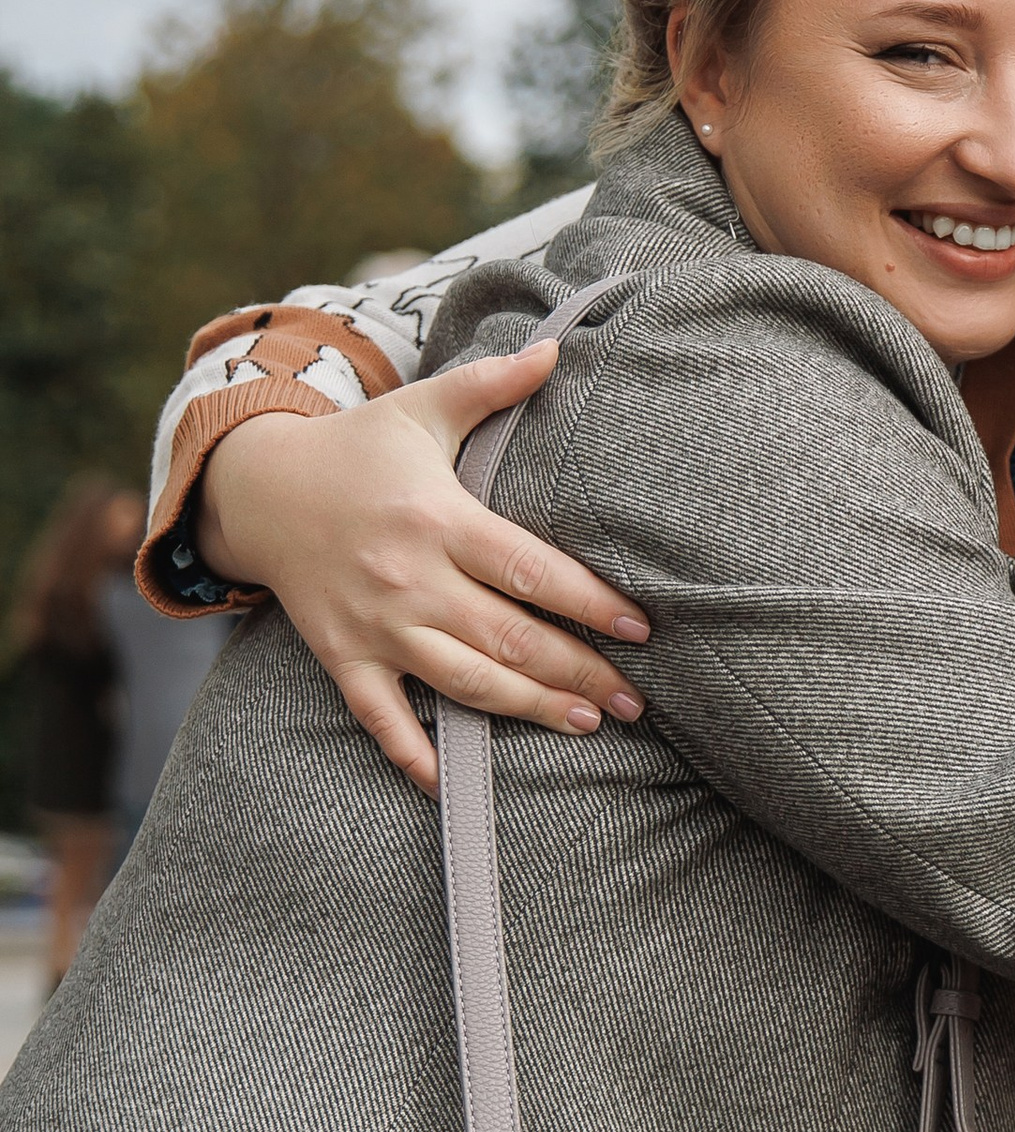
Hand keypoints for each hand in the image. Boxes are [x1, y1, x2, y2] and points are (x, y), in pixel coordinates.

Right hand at [195, 346, 651, 790]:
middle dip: (576, 672)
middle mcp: (408, 578)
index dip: (588, 603)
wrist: (257, 489)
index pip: (528, 570)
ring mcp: (373, 624)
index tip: (642, 629)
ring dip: (525, 708)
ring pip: (461, 680)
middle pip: (507, 636)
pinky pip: (380, 716)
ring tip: (584, 725)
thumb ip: (493, 385)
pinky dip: (412, 753)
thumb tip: (561, 347)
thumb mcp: (422, 408)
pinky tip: (452, 783)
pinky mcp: (343, 656)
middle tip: (635, 700)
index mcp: (437, 519)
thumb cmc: (358, 450)